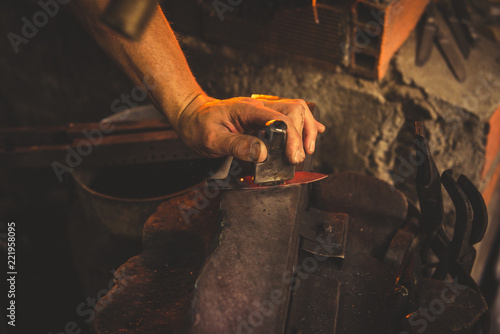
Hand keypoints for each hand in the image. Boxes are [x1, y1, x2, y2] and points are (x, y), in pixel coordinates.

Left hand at [174, 95, 325, 164]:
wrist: (190, 115)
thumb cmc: (198, 126)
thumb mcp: (212, 140)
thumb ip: (237, 146)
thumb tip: (262, 153)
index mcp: (248, 109)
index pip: (280, 119)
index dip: (292, 138)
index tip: (294, 157)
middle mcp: (259, 106)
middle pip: (294, 110)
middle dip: (302, 134)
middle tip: (298, 157)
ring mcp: (262, 109)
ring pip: (296, 109)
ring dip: (306, 127)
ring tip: (308, 148)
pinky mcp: (263, 116)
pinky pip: (289, 114)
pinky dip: (303, 123)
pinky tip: (314, 131)